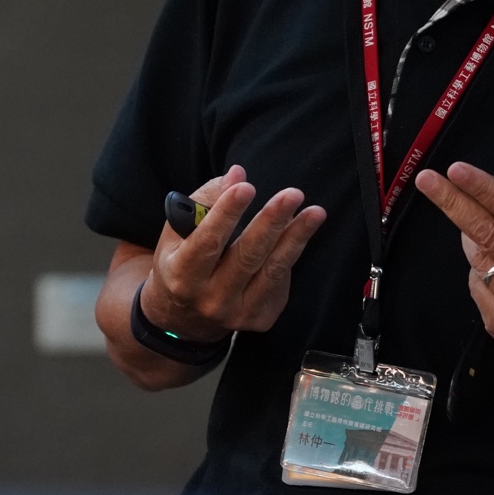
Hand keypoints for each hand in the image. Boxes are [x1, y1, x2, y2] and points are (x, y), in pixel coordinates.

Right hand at [138, 165, 326, 343]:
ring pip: (272, 270)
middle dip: (271, 222)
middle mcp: (210, 300)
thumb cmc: (181, 262)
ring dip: (296, 237)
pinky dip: (291, 251)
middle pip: (246, 257)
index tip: (245, 187)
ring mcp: (238, 314)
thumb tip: (237, 175)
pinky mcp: (261, 318)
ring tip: (314, 212)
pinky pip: (280, 279)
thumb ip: (205, 201)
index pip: (206, 242)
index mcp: (182, 276)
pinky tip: (300, 230)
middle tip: (292, 195)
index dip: (226, 214)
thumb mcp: (178, 232)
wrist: (184, 317)